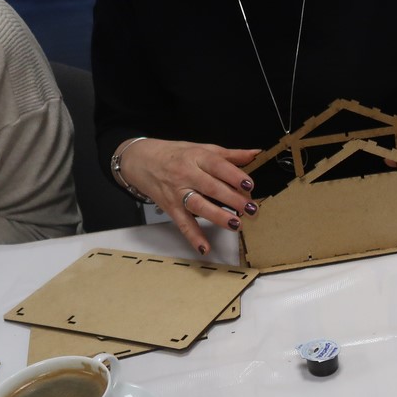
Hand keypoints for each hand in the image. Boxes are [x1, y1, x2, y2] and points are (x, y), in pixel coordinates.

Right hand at [117, 138, 257, 254]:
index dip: (234, 176)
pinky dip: (193, 237)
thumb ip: (229, 155)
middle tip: (251, 209)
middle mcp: (186, 175)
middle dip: (233, 199)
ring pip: (199, 206)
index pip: (217, 166)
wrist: (140, 160)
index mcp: (197, 157)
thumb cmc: (175, 154)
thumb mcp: (201, 148)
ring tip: (237, 224)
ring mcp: (178, 192)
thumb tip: (255, 153)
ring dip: (218, 217)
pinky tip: (205, 247)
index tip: (249, 185)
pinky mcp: (171, 208)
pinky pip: (183, 224)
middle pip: (211, 188)